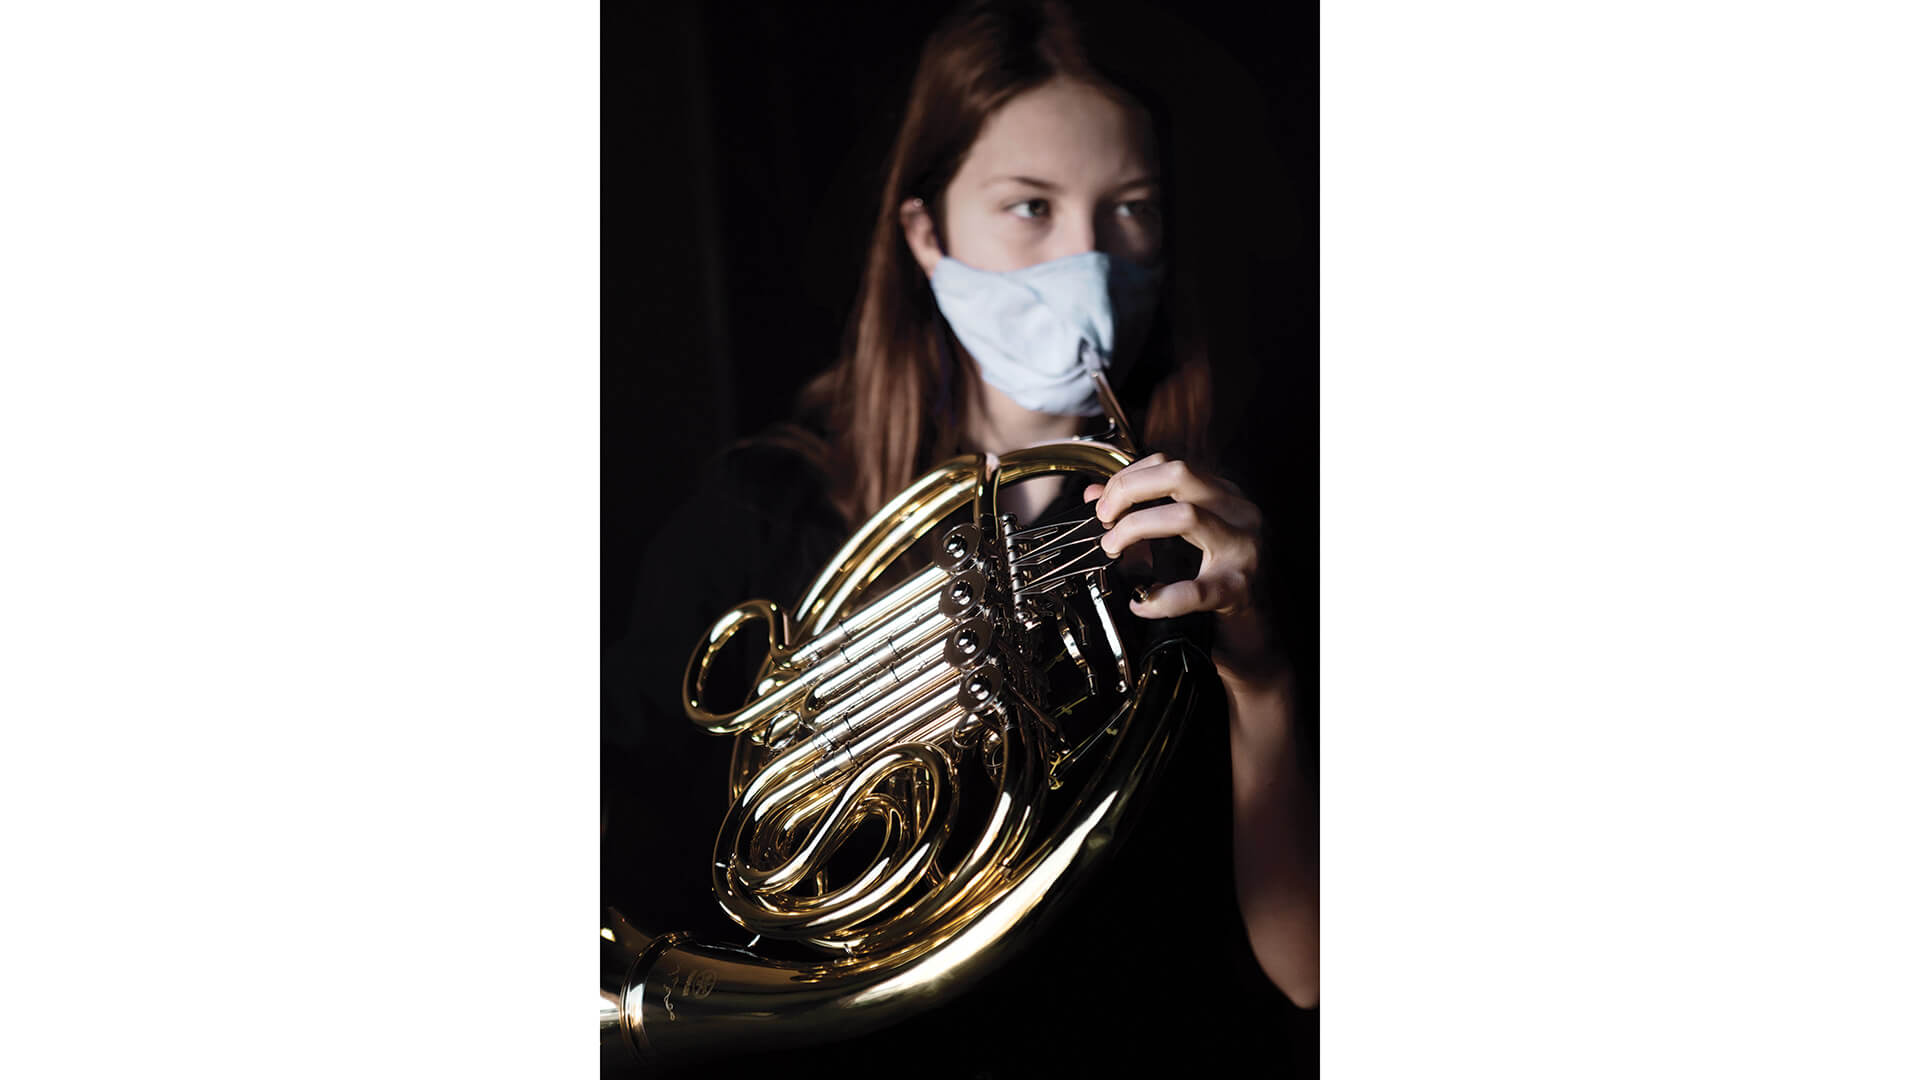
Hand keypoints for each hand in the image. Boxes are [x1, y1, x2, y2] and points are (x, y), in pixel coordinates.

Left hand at [1083, 453, 1278, 686]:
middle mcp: (1238, 512)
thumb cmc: (1215, 580)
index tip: (1102, 503)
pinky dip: (1160, 597)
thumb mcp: (1178, 539)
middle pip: (1177, 474)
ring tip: (1112, 550)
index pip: (1168, 465)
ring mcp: (1243, 548)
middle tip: (1103, 518)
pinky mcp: (1239, 589)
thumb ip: (1140, 513)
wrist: (1253, 633)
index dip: (1128, 478)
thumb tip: (1094, 494)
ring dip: (1136, 528)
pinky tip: (1142, 604)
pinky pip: (1194, 589)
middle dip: (1128, 490)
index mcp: (1222, 495)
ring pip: (1186, 515)